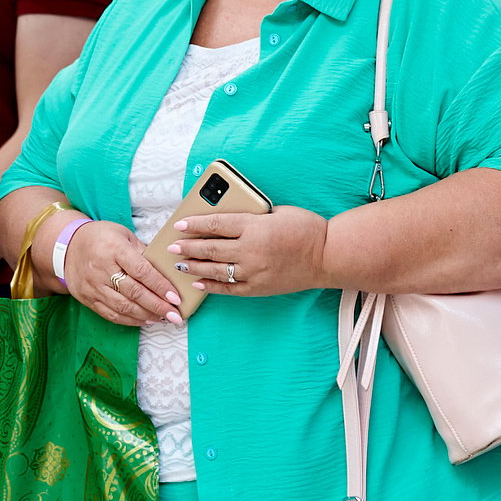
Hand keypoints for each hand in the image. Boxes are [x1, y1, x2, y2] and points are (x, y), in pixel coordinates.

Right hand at [65, 220, 183, 326]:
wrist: (66, 246)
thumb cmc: (100, 237)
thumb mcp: (123, 235)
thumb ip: (143, 251)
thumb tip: (166, 269)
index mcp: (114, 249)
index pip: (141, 271)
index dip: (160, 286)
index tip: (175, 297)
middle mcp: (102, 269)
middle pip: (134, 292)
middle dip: (157, 306)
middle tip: (175, 314)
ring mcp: (93, 286)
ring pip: (123, 306)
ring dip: (146, 315)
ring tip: (163, 318)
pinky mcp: (88, 298)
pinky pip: (111, 314)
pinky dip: (130, 320)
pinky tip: (145, 320)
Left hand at [167, 207, 329, 298]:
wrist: (328, 256)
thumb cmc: (307, 228)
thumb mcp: (278, 211)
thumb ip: (253, 216)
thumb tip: (230, 220)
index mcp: (255, 226)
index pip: (216, 224)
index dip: (195, 224)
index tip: (180, 224)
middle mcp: (250, 250)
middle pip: (210, 248)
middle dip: (187, 248)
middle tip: (172, 247)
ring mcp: (253, 271)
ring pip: (216, 270)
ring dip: (195, 267)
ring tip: (179, 265)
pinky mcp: (258, 287)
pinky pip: (229, 288)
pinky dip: (212, 286)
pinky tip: (199, 284)